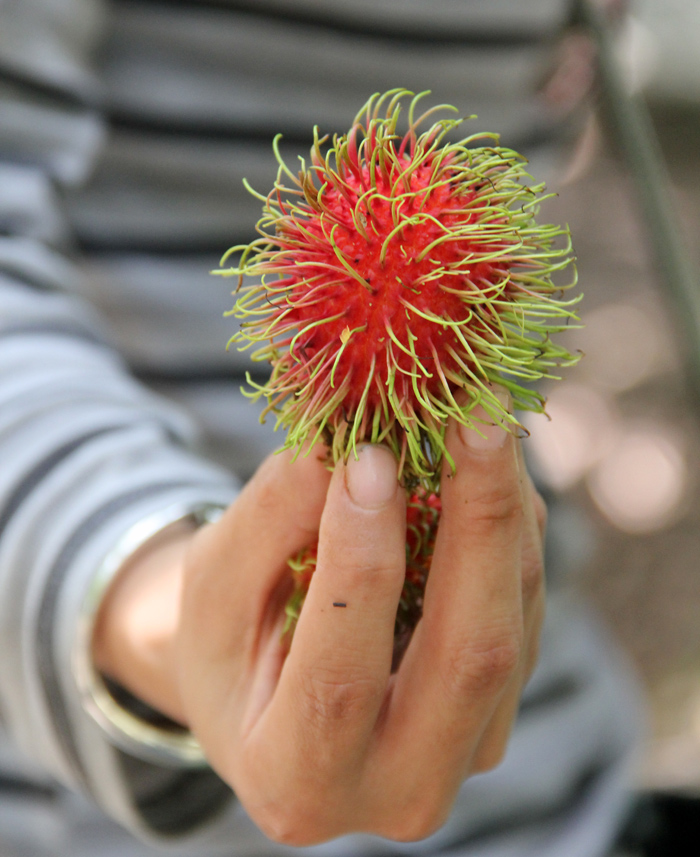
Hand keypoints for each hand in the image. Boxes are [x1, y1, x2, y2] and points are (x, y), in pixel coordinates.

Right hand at [93, 407, 545, 844]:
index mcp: (294, 779)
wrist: (269, 691)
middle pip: (468, 656)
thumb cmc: (225, 642)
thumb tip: (332, 442)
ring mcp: (462, 756)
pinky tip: (487, 469)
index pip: (339, 680)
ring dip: (505, 516)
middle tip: (475, 419)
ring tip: (482, 422)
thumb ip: (268, 522)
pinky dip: (512, 532)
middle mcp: (396, 790)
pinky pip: (524, 614)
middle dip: (479, 525)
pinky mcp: (498, 712)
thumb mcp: (215, 585)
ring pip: (511, 629)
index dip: (361, 564)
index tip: (366, 457)